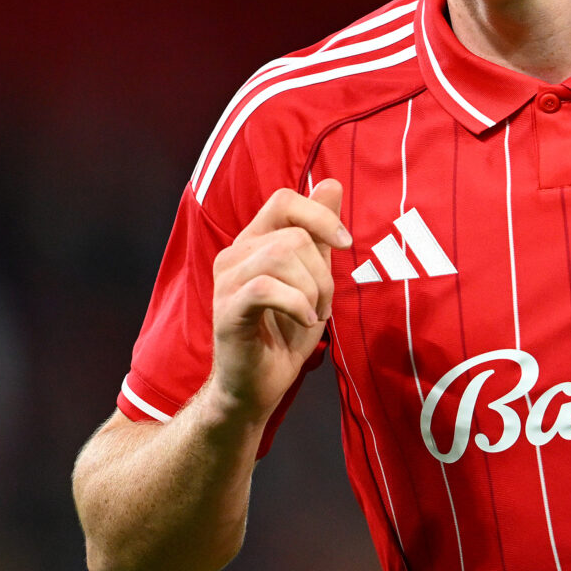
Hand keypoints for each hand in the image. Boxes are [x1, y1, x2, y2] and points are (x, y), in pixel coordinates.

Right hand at [210, 180, 349, 420]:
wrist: (255, 386)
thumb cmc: (283, 333)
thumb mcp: (312, 278)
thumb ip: (318, 232)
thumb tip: (331, 183)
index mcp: (253, 242)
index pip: (284, 200)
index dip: (320, 216)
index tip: (344, 244)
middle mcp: (234, 254)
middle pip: (292, 235)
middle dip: (322, 272)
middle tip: (320, 303)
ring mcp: (226, 281)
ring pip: (281, 255)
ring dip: (311, 289)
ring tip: (310, 314)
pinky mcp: (226, 310)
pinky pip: (267, 288)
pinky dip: (297, 304)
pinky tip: (304, 322)